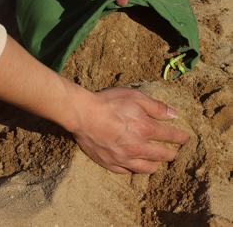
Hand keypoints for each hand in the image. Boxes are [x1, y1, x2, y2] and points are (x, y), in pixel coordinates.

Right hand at [72, 87, 188, 173]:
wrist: (83, 115)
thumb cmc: (108, 103)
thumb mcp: (134, 97)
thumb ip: (155, 107)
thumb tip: (174, 115)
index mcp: (146, 129)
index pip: (170, 136)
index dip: (180, 137)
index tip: (185, 138)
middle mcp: (138, 148)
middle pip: (162, 155)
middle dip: (171, 153)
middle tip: (173, 152)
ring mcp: (124, 158)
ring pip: (147, 168)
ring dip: (156, 164)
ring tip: (157, 161)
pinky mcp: (111, 163)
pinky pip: (127, 172)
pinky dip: (135, 169)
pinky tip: (135, 165)